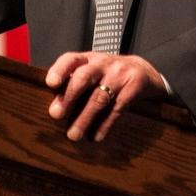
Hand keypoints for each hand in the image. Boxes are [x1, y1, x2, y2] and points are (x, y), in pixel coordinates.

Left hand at [44, 52, 167, 141]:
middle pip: (84, 77)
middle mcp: (103, 63)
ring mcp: (120, 74)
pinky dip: (105, 124)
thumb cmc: (109, 75)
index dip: (60, 70)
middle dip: (69, 97)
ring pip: (99, 97)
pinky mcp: (134, 87)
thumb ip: (75, 82)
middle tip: (56, 115)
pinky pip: (117, 108)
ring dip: (85, 118)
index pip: (71, 59)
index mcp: (89, 58)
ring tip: (74, 135)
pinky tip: (96, 136)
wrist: (144, 71)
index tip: (50, 83)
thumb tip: (54, 107)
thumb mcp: (93, 71)